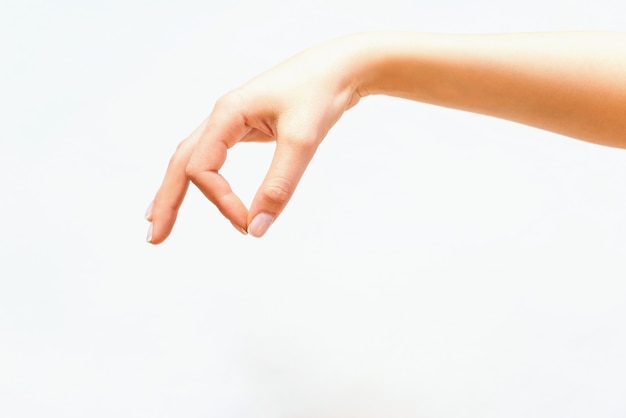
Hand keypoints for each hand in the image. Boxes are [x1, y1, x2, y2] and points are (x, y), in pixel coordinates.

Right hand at [146, 35, 365, 242]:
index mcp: (227, 114)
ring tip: (161, 218)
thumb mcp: (302, 141)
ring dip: (176, 189)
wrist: (341, 67)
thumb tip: (257, 229)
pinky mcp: (247, 127)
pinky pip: (214, 156)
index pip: (203, 169)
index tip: (249, 224)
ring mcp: (233, 121)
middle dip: (167, 200)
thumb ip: (279, 185)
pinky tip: (204, 189)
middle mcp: (222, 117)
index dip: (221, 202)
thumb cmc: (321, 92)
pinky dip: (203, 178)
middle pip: (182, 162)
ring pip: (194, 158)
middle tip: (155, 239)